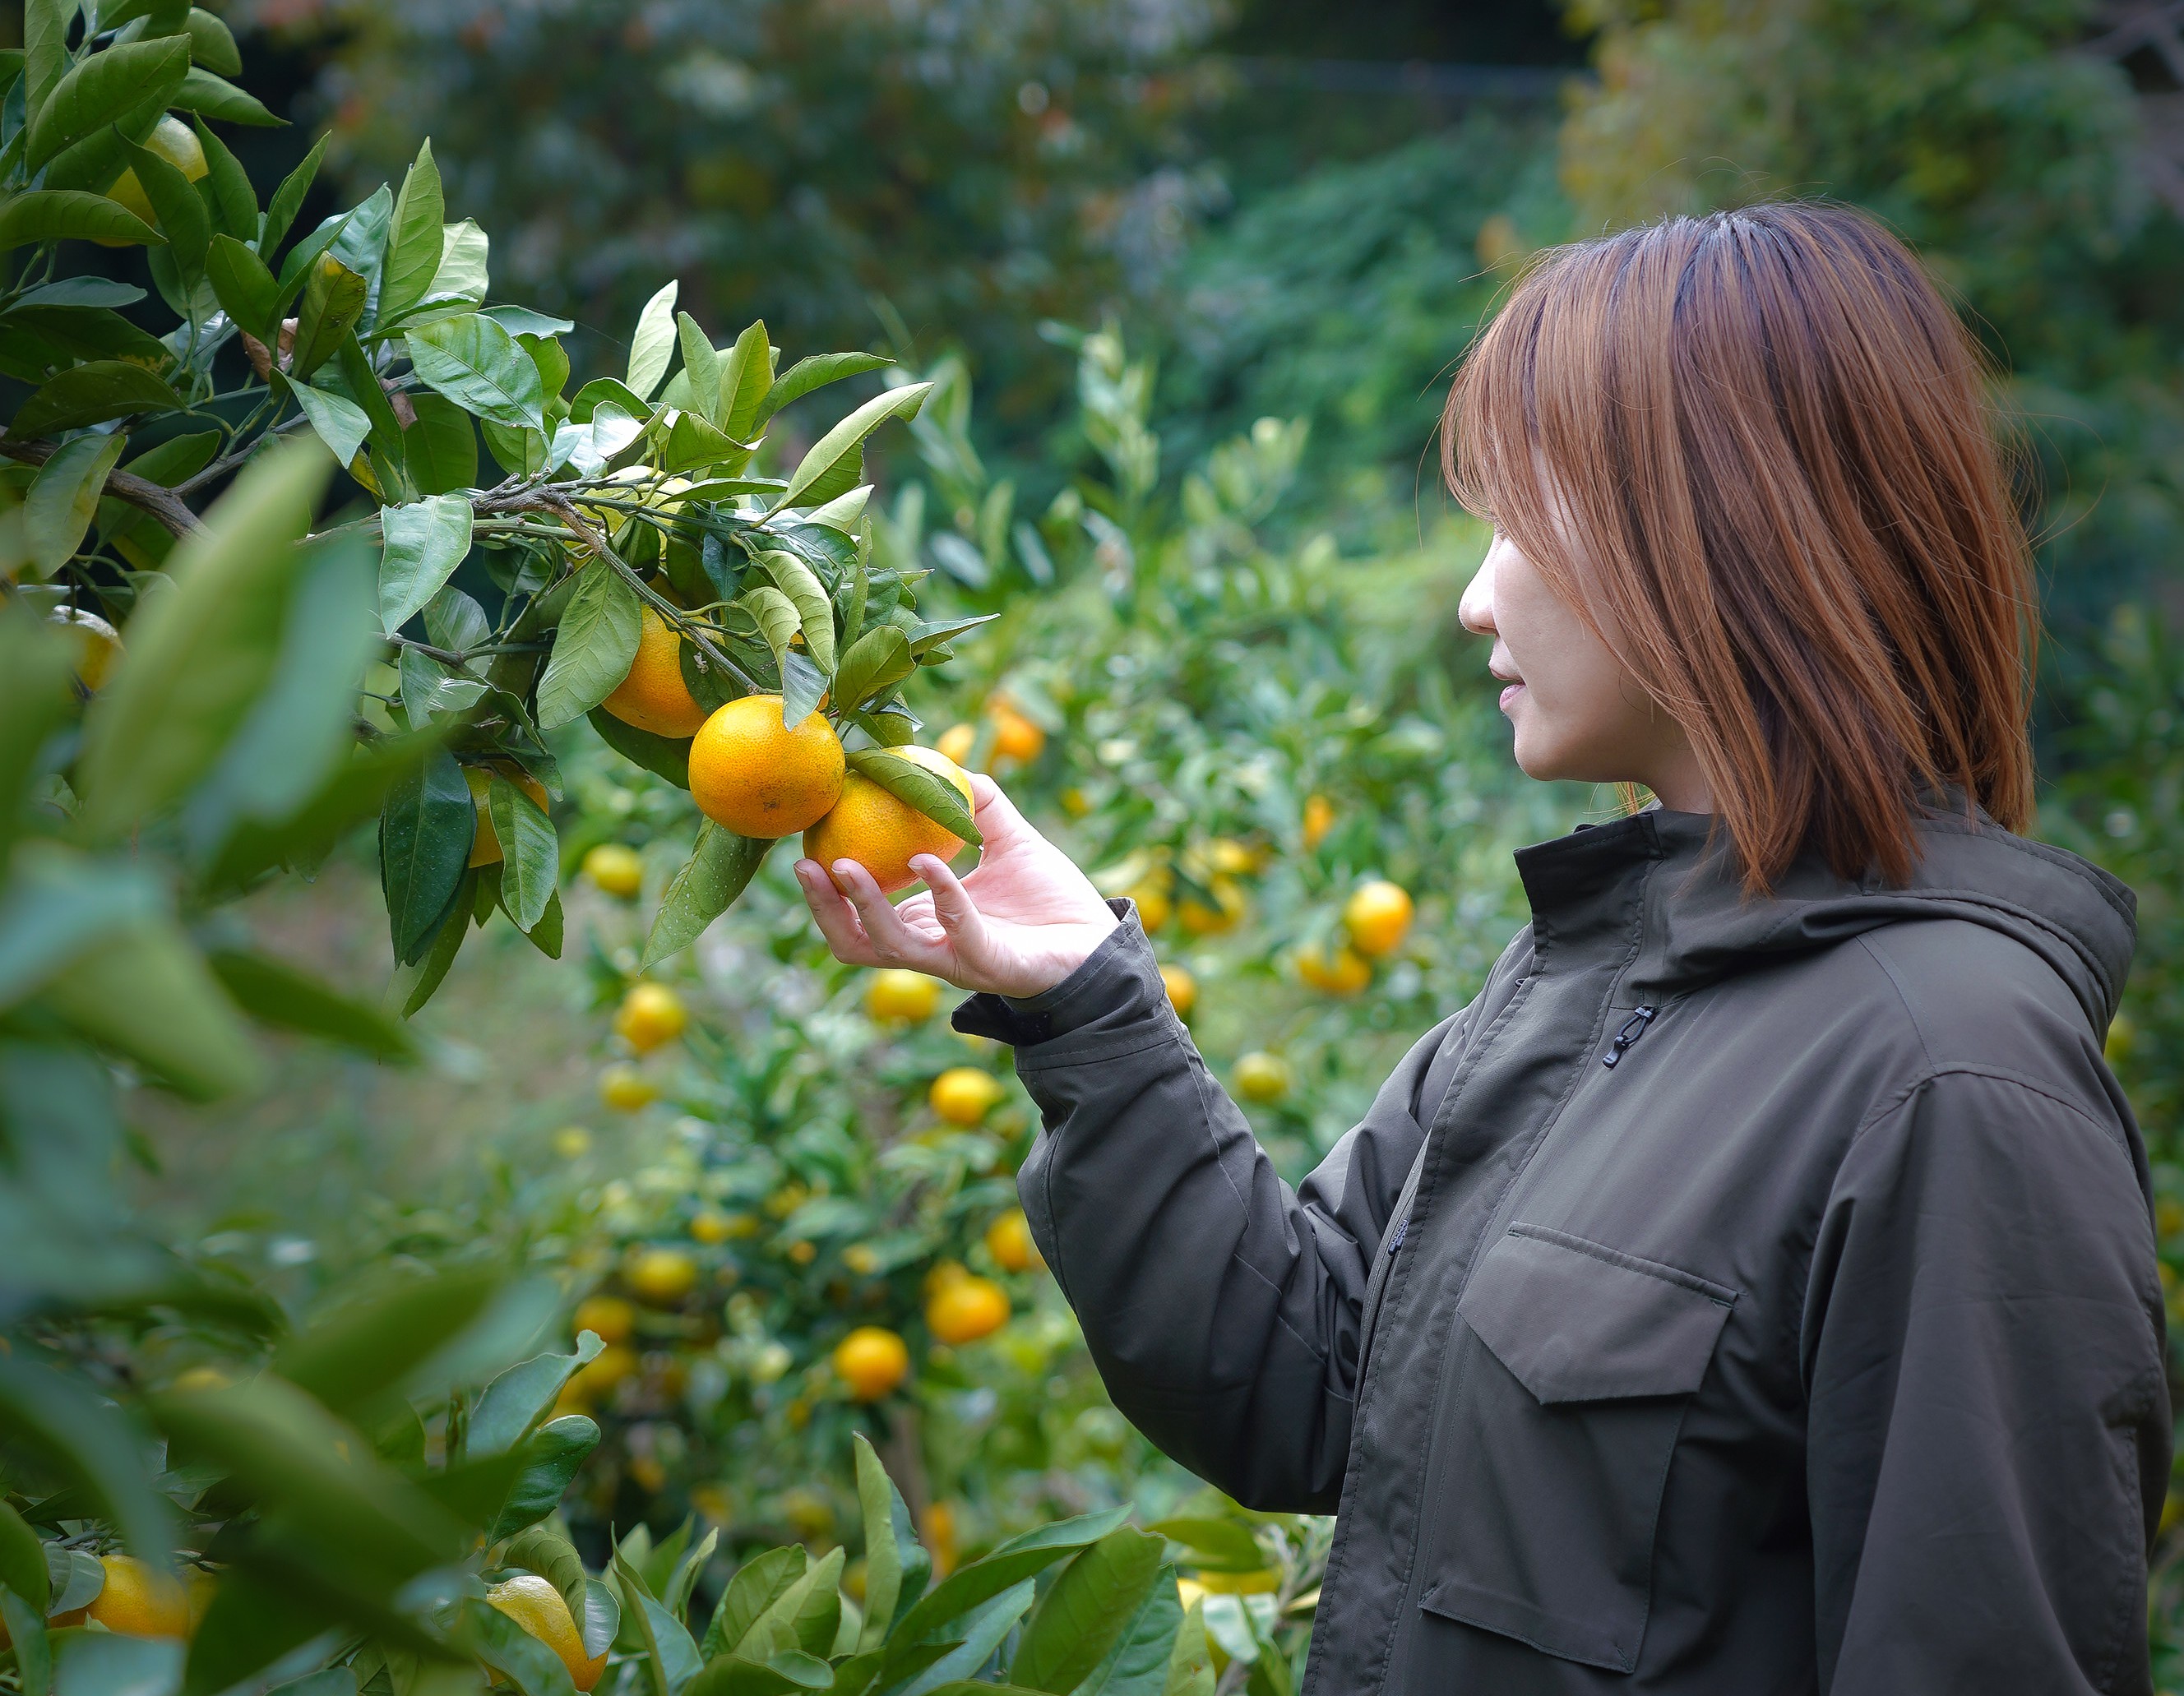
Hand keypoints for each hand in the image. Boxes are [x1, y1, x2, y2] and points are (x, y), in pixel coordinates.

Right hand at [795, 773, 1119, 997]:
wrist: (1100, 939)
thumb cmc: (1051, 898)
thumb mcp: (1009, 839)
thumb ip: (974, 803)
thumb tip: (936, 759)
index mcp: (923, 923)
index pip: (856, 916)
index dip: (825, 889)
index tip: (806, 843)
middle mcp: (930, 948)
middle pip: (854, 942)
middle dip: (824, 907)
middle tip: (804, 864)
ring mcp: (956, 960)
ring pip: (890, 947)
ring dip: (862, 908)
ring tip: (845, 866)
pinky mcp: (990, 964)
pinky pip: (956, 932)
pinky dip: (939, 895)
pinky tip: (928, 861)